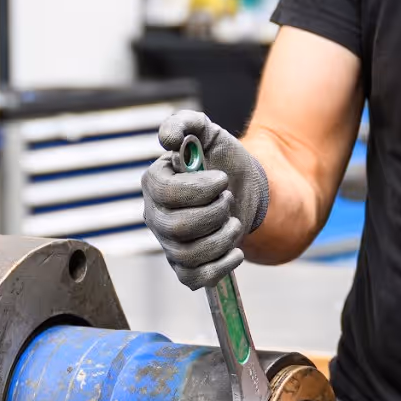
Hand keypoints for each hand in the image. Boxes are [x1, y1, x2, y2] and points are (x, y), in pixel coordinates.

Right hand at [141, 110, 270, 290]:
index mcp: (155, 183)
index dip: (199, 189)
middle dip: (213, 213)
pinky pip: (193, 278)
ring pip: (187, 254)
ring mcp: (169, 243)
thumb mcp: (207, 130)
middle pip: (176, 228)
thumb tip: (168, 138)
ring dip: (221, 239)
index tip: (222, 179)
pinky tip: (236, 252)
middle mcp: (156, 215)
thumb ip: (186, 123)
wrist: (245, 185)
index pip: (166, 194)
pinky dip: (219, 268)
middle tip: (229, 199)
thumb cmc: (222, 158)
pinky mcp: (186, 264)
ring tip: (234, 222)